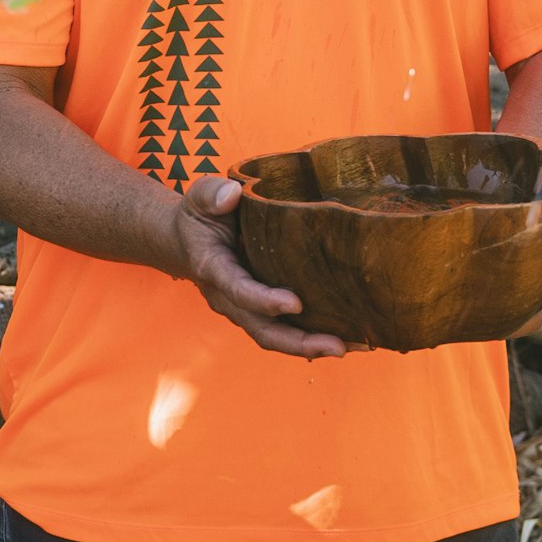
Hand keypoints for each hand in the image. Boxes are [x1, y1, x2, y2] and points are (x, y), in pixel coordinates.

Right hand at [170, 177, 345, 358]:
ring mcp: (245, 309)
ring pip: (276, 337)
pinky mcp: (260, 311)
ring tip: (355, 346)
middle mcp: (228, 298)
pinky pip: (285, 332)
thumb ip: (212, 194)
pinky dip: (314, 339)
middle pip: (263, 330)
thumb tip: (233, 194)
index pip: (239, 290)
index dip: (265, 300)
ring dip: (313, 347)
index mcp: (214, 269)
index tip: (296, 304)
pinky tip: (349, 338)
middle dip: (300, 343)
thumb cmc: (200, 217)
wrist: (186, 241)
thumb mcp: (199, 198)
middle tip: (338, 346)